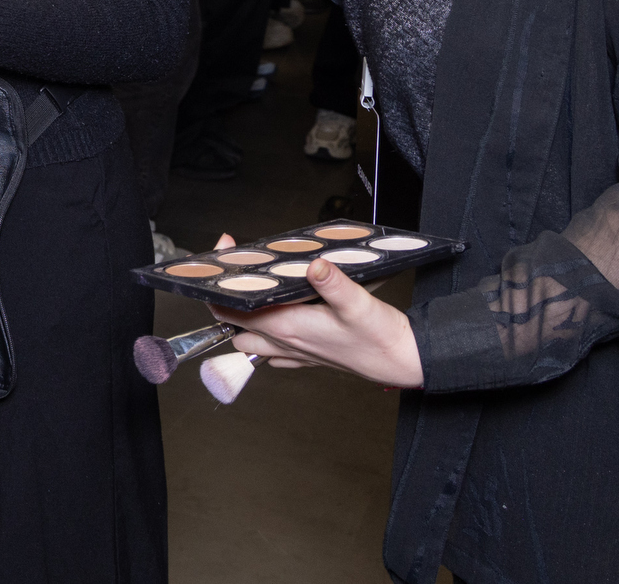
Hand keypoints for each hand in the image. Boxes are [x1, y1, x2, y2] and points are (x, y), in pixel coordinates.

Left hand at [209, 237, 422, 388]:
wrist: (401, 362)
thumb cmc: (379, 337)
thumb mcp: (358, 303)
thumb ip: (333, 283)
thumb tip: (314, 265)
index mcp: (288, 327)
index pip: (232, 309)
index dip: (217, 285)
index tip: (223, 256)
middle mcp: (285, 342)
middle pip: (233, 324)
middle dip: (223, 298)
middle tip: (231, 272)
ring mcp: (295, 352)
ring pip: (249, 339)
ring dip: (240, 319)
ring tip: (247, 293)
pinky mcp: (307, 357)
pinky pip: (271, 351)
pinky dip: (262, 336)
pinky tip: (274, 319)